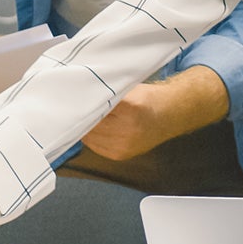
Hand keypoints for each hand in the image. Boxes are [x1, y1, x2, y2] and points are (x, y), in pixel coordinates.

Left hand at [81, 70, 226, 160]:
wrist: (168, 116)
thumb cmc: (148, 99)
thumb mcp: (129, 89)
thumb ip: (107, 91)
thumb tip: (81, 92)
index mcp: (131, 108)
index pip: (96, 106)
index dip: (83, 102)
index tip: (74, 97)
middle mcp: (128, 130)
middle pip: (91, 123)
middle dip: (83, 114)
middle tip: (75, 105)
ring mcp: (124, 146)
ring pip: (90, 136)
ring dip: (85, 127)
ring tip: (84, 116)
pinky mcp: (120, 155)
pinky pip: (95, 146)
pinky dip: (91, 137)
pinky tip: (93, 128)